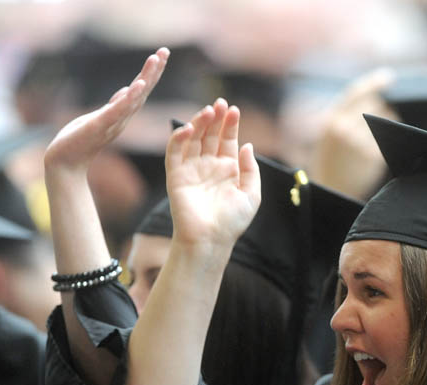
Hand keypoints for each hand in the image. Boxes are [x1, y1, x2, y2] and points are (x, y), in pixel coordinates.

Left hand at [44, 48, 169, 177]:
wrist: (65, 164)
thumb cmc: (80, 142)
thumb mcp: (99, 118)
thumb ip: (114, 106)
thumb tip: (127, 90)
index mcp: (122, 114)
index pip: (140, 90)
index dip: (151, 73)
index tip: (161, 55)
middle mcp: (122, 118)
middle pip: (143, 91)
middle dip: (154, 71)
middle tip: (165, 51)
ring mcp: (113, 122)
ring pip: (135, 98)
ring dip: (146, 78)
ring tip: (155, 60)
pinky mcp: (99, 126)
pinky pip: (118, 110)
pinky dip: (130, 98)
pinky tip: (139, 85)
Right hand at [165, 99, 260, 249]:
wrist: (211, 239)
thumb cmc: (232, 222)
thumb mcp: (252, 194)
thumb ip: (251, 169)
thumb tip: (248, 145)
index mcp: (228, 170)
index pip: (228, 141)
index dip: (230, 125)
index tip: (234, 110)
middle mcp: (209, 167)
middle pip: (210, 136)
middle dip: (215, 119)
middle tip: (220, 103)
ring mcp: (192, 170)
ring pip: (193, 139)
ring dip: (199, 123)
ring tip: (209, 111)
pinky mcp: (176, 176)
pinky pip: (175, 152)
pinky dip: (179, 138)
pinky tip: (189, 128)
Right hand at [308, 68, 396, 199]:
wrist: (331, 191)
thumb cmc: (330, 163)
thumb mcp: (328, 136)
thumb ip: (344, 118)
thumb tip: (374, 100)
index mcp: (331, 121)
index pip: (356, 92)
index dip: (374, 82)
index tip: (388, 77)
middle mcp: (344, 128)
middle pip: (374, 104)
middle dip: (380, 110)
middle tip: (378, 122)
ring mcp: (358, 142)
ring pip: (386, 120)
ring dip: (388, 124)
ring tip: (376, 138)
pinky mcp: (372, 156)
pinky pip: (389, 138)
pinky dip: (389, 140)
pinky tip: (379, 150)